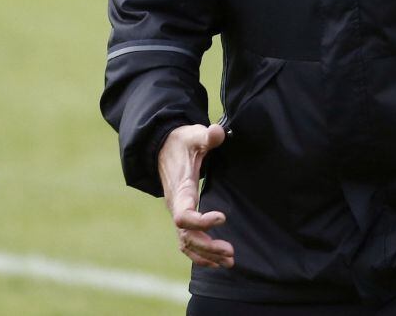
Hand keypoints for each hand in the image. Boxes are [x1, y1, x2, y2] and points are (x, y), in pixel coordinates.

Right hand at [157, 123, 233, 268]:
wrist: (164, 147)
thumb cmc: (182, 142)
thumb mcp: (194, 135)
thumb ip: (207, 136)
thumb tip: (217, 133)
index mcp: (180, 190)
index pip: (184, 216)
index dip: (201, 221)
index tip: (223, 216)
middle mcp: (176, 206)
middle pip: (187, 237)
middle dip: (208, 246)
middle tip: (231, 252)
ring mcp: (178, 213)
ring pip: (187, 244)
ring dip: (207, 255)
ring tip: (229, 261)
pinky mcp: (182, 216)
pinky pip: (186, 243)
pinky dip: (199, 255)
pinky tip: (216, 262)